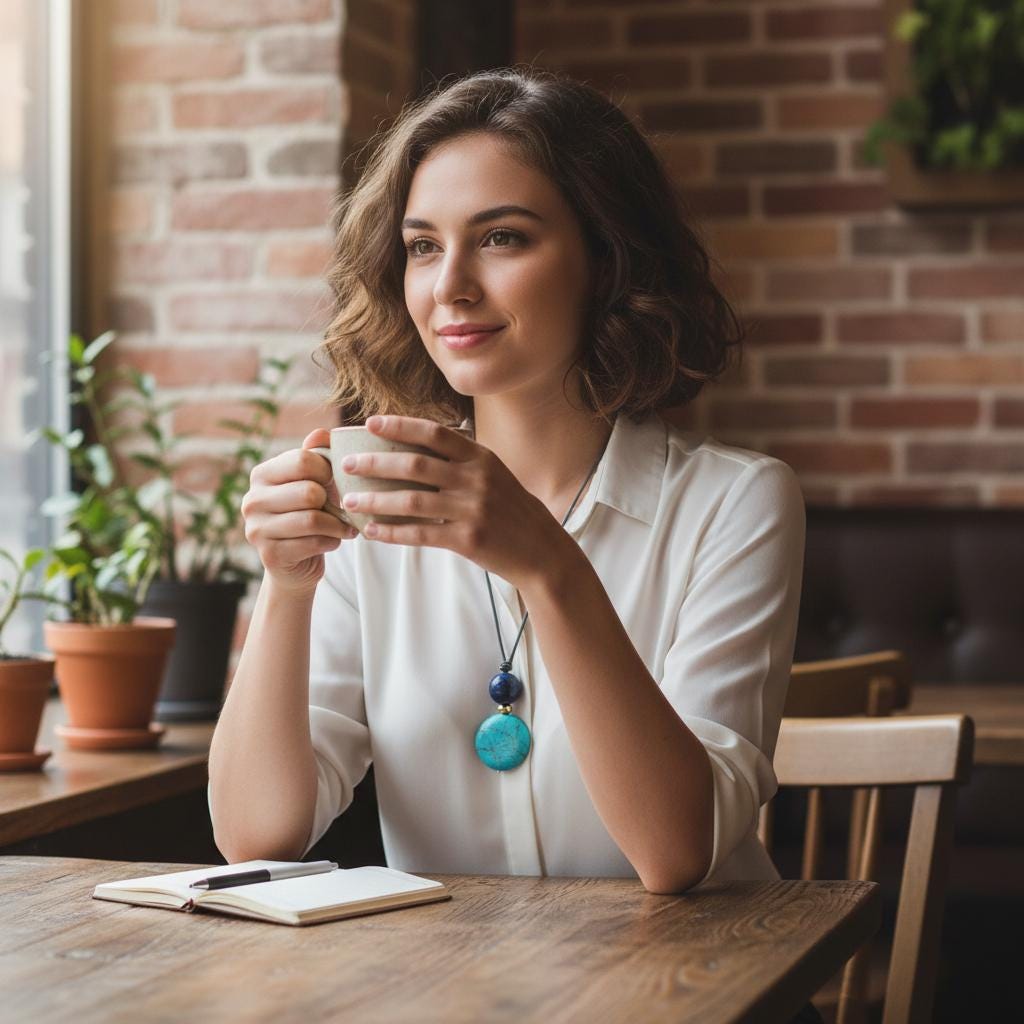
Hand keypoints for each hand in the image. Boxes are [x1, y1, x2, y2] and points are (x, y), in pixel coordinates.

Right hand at [241, 428, 358, 594]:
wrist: (297, 562)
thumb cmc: (310, 513)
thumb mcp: (315, 481)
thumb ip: (318, 455)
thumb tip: (323, 433)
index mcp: (261, 474)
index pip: (302, 460)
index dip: (328, 470)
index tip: (334, 481)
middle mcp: (252, 500)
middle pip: (309, 492)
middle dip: (333, 502)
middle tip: (342, 508)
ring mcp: (257, 529)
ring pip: (312, 520)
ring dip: (337, 525)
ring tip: (345, 526)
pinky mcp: (269, 555)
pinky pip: (313, 543)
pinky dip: (331, 542)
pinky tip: (333, 541)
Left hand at [340, 415, 571, 589]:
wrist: (542, 550)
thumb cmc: (511, 510)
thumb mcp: (494, 475)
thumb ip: (461, 461)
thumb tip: (414, 447)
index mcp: (481, 458)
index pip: (434, 433)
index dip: (400, 426)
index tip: (370, 423)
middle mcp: (476, 479)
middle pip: (415, 464)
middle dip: (376, 462)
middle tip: (348, 464)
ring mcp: (472, 509)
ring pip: (412, 500)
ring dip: (375, 499)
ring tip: (349, 500)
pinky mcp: (468, 539)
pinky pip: (420, 534)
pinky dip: (392, 532)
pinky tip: (371, 531)